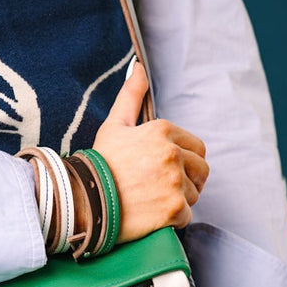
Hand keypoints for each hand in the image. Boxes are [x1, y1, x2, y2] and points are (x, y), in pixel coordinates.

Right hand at [92, 63, 208, 241]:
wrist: (84, 201)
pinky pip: (186, 216)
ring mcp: (175, 183)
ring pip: (194, 194)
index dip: (185, 161)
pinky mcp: (174, 209)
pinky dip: (172, 220)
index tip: (165, 171)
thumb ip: (131, 96)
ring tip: (153, 202)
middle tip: (163, 189)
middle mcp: (173, 155)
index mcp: (162, 132)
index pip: (197, 148)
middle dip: (188, 180)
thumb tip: (138, 67)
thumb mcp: (114, 126)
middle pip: (201, 170)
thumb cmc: (98, 164)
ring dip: (179, 200)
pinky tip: (152, 216)